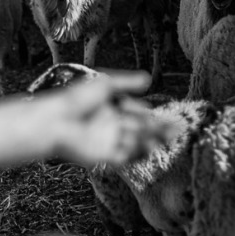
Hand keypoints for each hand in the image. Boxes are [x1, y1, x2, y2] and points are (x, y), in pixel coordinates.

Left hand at [23, 68, 179, 166]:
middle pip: (139, 128)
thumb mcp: (103, 85)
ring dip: (152, 140)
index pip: (135, 111)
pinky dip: (139, 152)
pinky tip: (151, 147)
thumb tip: (148, 79)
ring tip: (168, 138)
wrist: (56, 121)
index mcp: (108, 108)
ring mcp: (107, 141)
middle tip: (178, 129)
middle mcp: (109, 126)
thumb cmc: (75, 100)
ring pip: (135, 142)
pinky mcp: (103, 156)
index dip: (150, 113)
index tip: (167, 114)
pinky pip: (126, 156)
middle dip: (158, 129)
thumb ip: (126, 83)